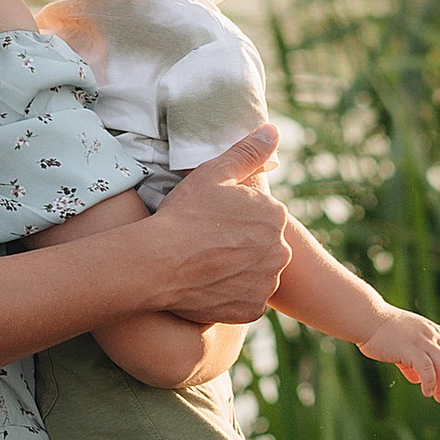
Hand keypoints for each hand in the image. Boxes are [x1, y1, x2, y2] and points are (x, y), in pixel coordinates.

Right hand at [145, 130, 287, 321]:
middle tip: (207, 245)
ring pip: (256, 274)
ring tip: (206, 266)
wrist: (158, 263)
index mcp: (275, 214)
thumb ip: (247, 152)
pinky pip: (246, 300)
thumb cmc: (184, 214)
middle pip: (262, 246)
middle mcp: (281, 250)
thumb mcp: (214, 173)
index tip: (212, 222)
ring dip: (238, 271)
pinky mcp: (253, 309)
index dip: (235, 219)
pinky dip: (232, 295)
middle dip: (241, 246)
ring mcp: (267, 282)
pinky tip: (208, 286)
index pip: (262, 217)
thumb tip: (273, 130)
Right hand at [362, 308, 439, 401]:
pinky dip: (430, 382)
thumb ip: (411, 361)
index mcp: (430, 329)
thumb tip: (416, 379)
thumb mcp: (402, 343)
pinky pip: (428, 369)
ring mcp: (422, 340)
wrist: (367, 319)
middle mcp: (430, 333)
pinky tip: (426, 391)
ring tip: (438, 396)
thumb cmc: (380, 331)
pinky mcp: (411, 349)